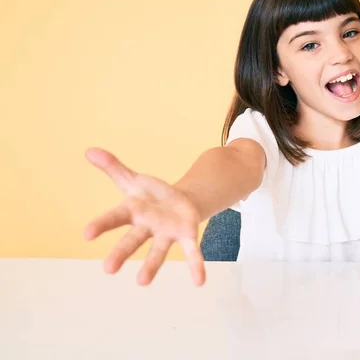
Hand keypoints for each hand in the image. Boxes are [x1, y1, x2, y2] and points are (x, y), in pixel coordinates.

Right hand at [84, 148, 205, 285]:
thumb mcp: (133, 179)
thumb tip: (90, 150)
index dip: (101, 225)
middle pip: (132, 240)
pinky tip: (200, 282)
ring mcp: (166, 234)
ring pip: (158, 251)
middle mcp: (147, 227)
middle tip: (108, 269)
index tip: (86, 234)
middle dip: (121, 253)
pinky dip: (195, 267)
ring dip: (151, 266)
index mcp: (133, 211)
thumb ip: (114, 168)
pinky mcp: (186, 236)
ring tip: (142, 283)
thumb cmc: (151, 195)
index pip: (114, 218)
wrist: (179, 202)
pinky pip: (191, 252)